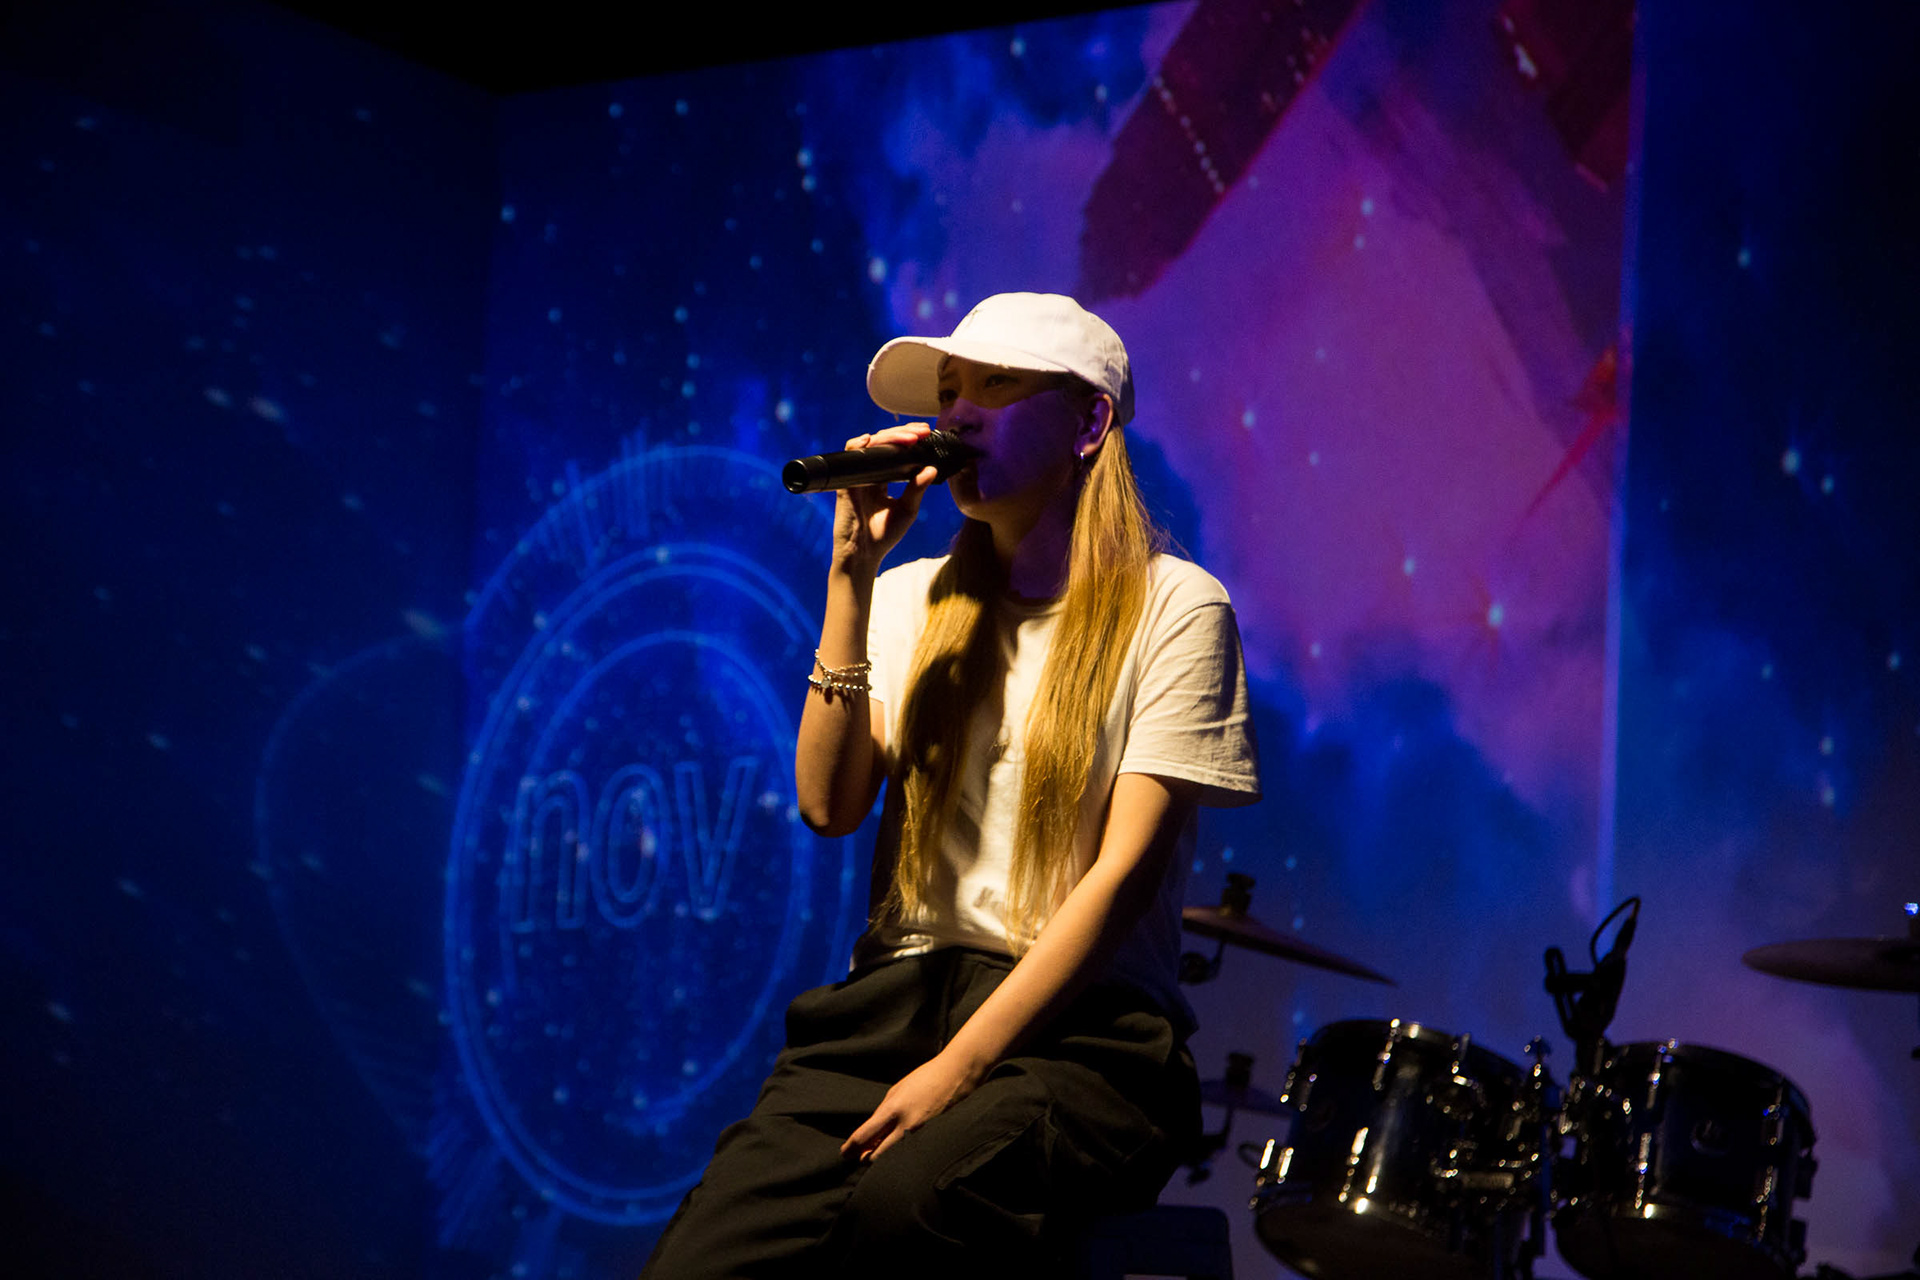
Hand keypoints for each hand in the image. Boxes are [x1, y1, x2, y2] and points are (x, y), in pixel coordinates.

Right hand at [831, 424, 938, 574]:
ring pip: (870, 444)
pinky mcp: (846, 481)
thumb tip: (932, 468)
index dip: (909, 438)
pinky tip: (870, 440)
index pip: (896, 450)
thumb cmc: (884, 535)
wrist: (863, 554)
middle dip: (904, 433)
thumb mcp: (907, 510)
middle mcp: (870, 473)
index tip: (927, 433)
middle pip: (884, 442)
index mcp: (884, 478)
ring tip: (909, 437)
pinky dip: (858, 444)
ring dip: (889, 436)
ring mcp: (858, 475)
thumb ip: (917, 489)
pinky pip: (849, 456)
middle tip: (922, 431)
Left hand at [840, 1048, 988, 1163]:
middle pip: (877, 1154)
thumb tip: (873, 1131)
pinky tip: (894, 1151)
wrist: (955, 1075)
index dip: (852, 1146)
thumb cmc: (925, 1078)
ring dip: (881, 1157)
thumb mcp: (898, 1089)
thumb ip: (884, 1111)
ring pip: (893, 1155)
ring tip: (872, 1156)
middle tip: (856, 1158)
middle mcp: (905, 1125)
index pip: (865, 1135)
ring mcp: (920, 1133)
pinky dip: (898, 1152)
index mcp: (893, 1109)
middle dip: (864, 1157)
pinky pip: (909, 1150)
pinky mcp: (931, 1137)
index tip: (844, 1152)